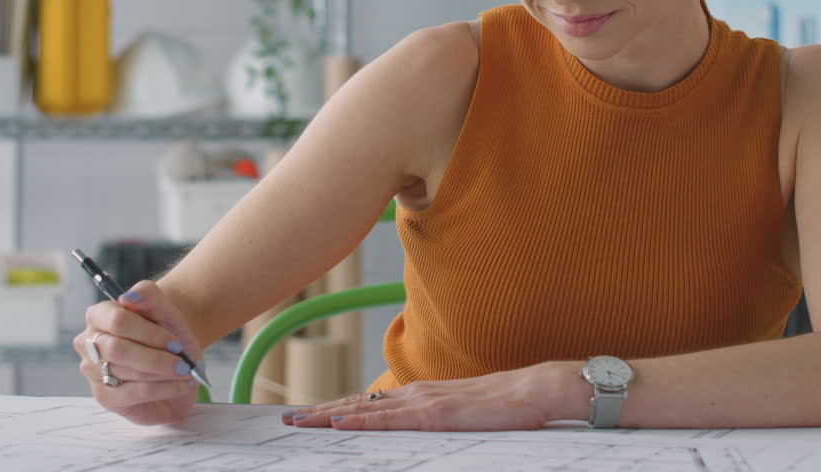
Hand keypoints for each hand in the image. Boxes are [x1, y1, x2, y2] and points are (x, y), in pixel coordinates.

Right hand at [73, 279, 204, 425]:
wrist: (176, 355)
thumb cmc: (165, 329)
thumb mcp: (165, 309)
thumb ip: (148, 295)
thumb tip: (129, 297)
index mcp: (98, 316)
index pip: (117, 321)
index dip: (149, 334)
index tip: (176, 343)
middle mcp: (88, 343)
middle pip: (118, 350)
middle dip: (156, 358)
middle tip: (183, 363)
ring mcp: (92, 371)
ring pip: (126, 372)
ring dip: (161, 373)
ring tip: (184, 372)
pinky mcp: (104, 396)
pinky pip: (131, 394)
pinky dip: (162, 389)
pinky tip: (179, 385)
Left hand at [281, 363, 557, 430]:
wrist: (536, 390)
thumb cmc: (503, 406)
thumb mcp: (460, 416)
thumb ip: (435, 420)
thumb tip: (414, 431)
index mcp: (419, 396)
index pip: (368, 403)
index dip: (334, 408)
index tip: (306, 415)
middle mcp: (414, 394)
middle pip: (356, 402)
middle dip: (319, 411)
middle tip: (284, 419)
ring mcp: (424, 403)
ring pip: (365, 408)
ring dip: (327, 414)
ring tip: (297, 420)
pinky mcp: (436, 414)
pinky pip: (390, 420)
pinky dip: (360, 419)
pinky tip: (338, 422)